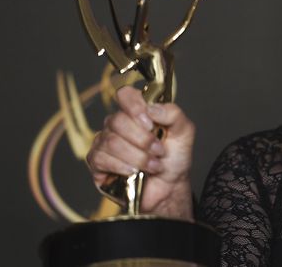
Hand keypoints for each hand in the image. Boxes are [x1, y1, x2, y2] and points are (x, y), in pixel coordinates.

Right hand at [86, 86, 194, 219]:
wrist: (169, 187)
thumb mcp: (184, 133)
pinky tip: (134, 173)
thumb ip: (174, 114)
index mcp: (137, 112)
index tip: (150, 124)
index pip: (125, 95)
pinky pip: (101, 158)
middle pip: (117, 120)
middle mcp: (118, 124)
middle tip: (159, 151)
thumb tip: (152, 108)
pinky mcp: (97, 162)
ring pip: (111, 141)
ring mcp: (105, 142)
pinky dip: (122, 166)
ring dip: (137, 156)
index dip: (135, 107)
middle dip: (142, 140)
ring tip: (153, 165)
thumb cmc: (174, 158)